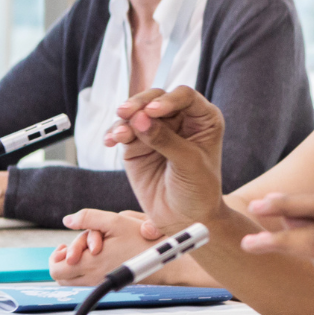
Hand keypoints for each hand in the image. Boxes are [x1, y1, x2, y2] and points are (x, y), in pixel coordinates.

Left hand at [53, 210, 160, 285]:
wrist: (165, 262)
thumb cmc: (143, 242)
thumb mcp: (116, 221)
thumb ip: (88, 218)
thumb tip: (67, 220)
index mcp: (91, 263)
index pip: (56, 270)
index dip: (55, 257)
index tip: (64, 247)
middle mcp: (93, 277)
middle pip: (61, 279)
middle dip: (62, 262)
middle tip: (71, 250)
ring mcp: (101, 282)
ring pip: (73, 282)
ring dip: (73, 266)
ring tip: (85, 252)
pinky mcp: (109, 284)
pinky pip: (86, 282)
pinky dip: (85, 271)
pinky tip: (97, 257)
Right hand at [107, 86, 225, 231]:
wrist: (185, 218)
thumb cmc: (199, 190)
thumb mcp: (189, 164)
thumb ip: (166, 140)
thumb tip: (140, 119)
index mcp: (202, 118)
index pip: (184, 96)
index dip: (168, 100)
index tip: (153, 111)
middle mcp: (179, 119)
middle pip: (155, 99)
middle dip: (140, 104)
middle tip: (126, 113)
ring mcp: (156, 130)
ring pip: (136, 112)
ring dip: (124, 120)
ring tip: (119, 135)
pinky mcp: (137, 144)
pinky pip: (122, 131)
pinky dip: (114, 133)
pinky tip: (110, 140)